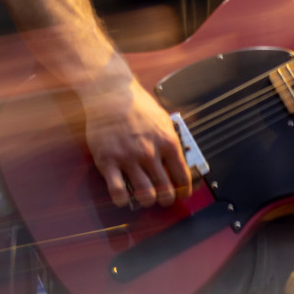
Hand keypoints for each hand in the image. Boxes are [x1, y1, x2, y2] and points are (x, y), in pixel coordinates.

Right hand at [83, 78, 191, 208]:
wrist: (111, 93)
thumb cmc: (137, 104)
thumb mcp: (163, 118)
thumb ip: (171, 139)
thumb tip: (180, 157)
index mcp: (167, 141)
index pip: (182, 175)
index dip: (185, 190)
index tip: (183, 193)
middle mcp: (150, 152)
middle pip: (165, 190)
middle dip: (167, 199)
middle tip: (164, 199)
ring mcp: (128, 158)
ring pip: (145, 195)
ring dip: (148, 201)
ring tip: (146, 198)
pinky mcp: (108, 161)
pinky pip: (118, 192)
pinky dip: (122, 200)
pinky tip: (124, 197)